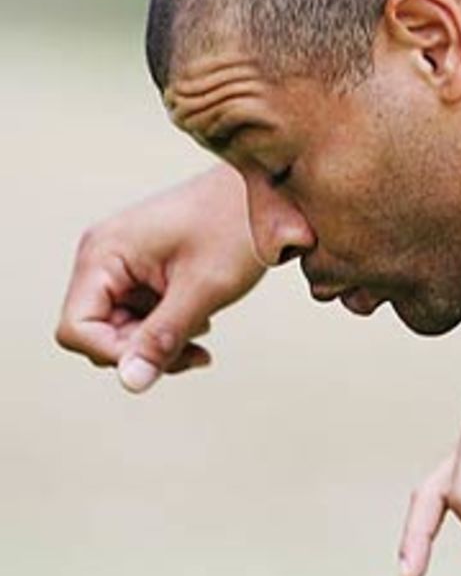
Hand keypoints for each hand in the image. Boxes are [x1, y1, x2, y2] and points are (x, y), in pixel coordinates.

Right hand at [55, 165, 264, 391]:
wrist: (270, 193)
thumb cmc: (238, 226)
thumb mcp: (203, 289)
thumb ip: (163, 337)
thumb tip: (131, 382)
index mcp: (103, 253)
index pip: (77, 329)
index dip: (114, 354)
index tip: (164, 357)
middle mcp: (104, 256)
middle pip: (99, 332)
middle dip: (144, 351)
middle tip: (196, 352)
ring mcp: (123, 262)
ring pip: (122, 328)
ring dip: (160, 341)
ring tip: (203, 327)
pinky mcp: (144, 268)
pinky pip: (141, 314)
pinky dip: (168, 326)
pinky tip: (201, 319)